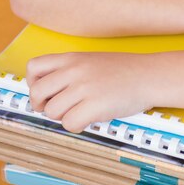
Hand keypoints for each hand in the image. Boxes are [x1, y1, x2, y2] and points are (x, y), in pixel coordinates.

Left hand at [26, 51, 152, 133]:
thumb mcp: (93, 60)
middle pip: (37, 92)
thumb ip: (71, 71)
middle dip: (42, 105)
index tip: (47, 92)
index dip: (34, 84)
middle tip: (58, 108)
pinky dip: (76, 126)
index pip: (34, 67)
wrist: (150, 75)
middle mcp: (75, 70)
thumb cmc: (124, 70)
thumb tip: (49, 93)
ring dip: (63, 117)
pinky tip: (88, 119)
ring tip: (80, 112)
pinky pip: (69, 124)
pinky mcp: (95, 105)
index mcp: (72, 57)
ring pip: (52, 111)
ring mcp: (84, 87)